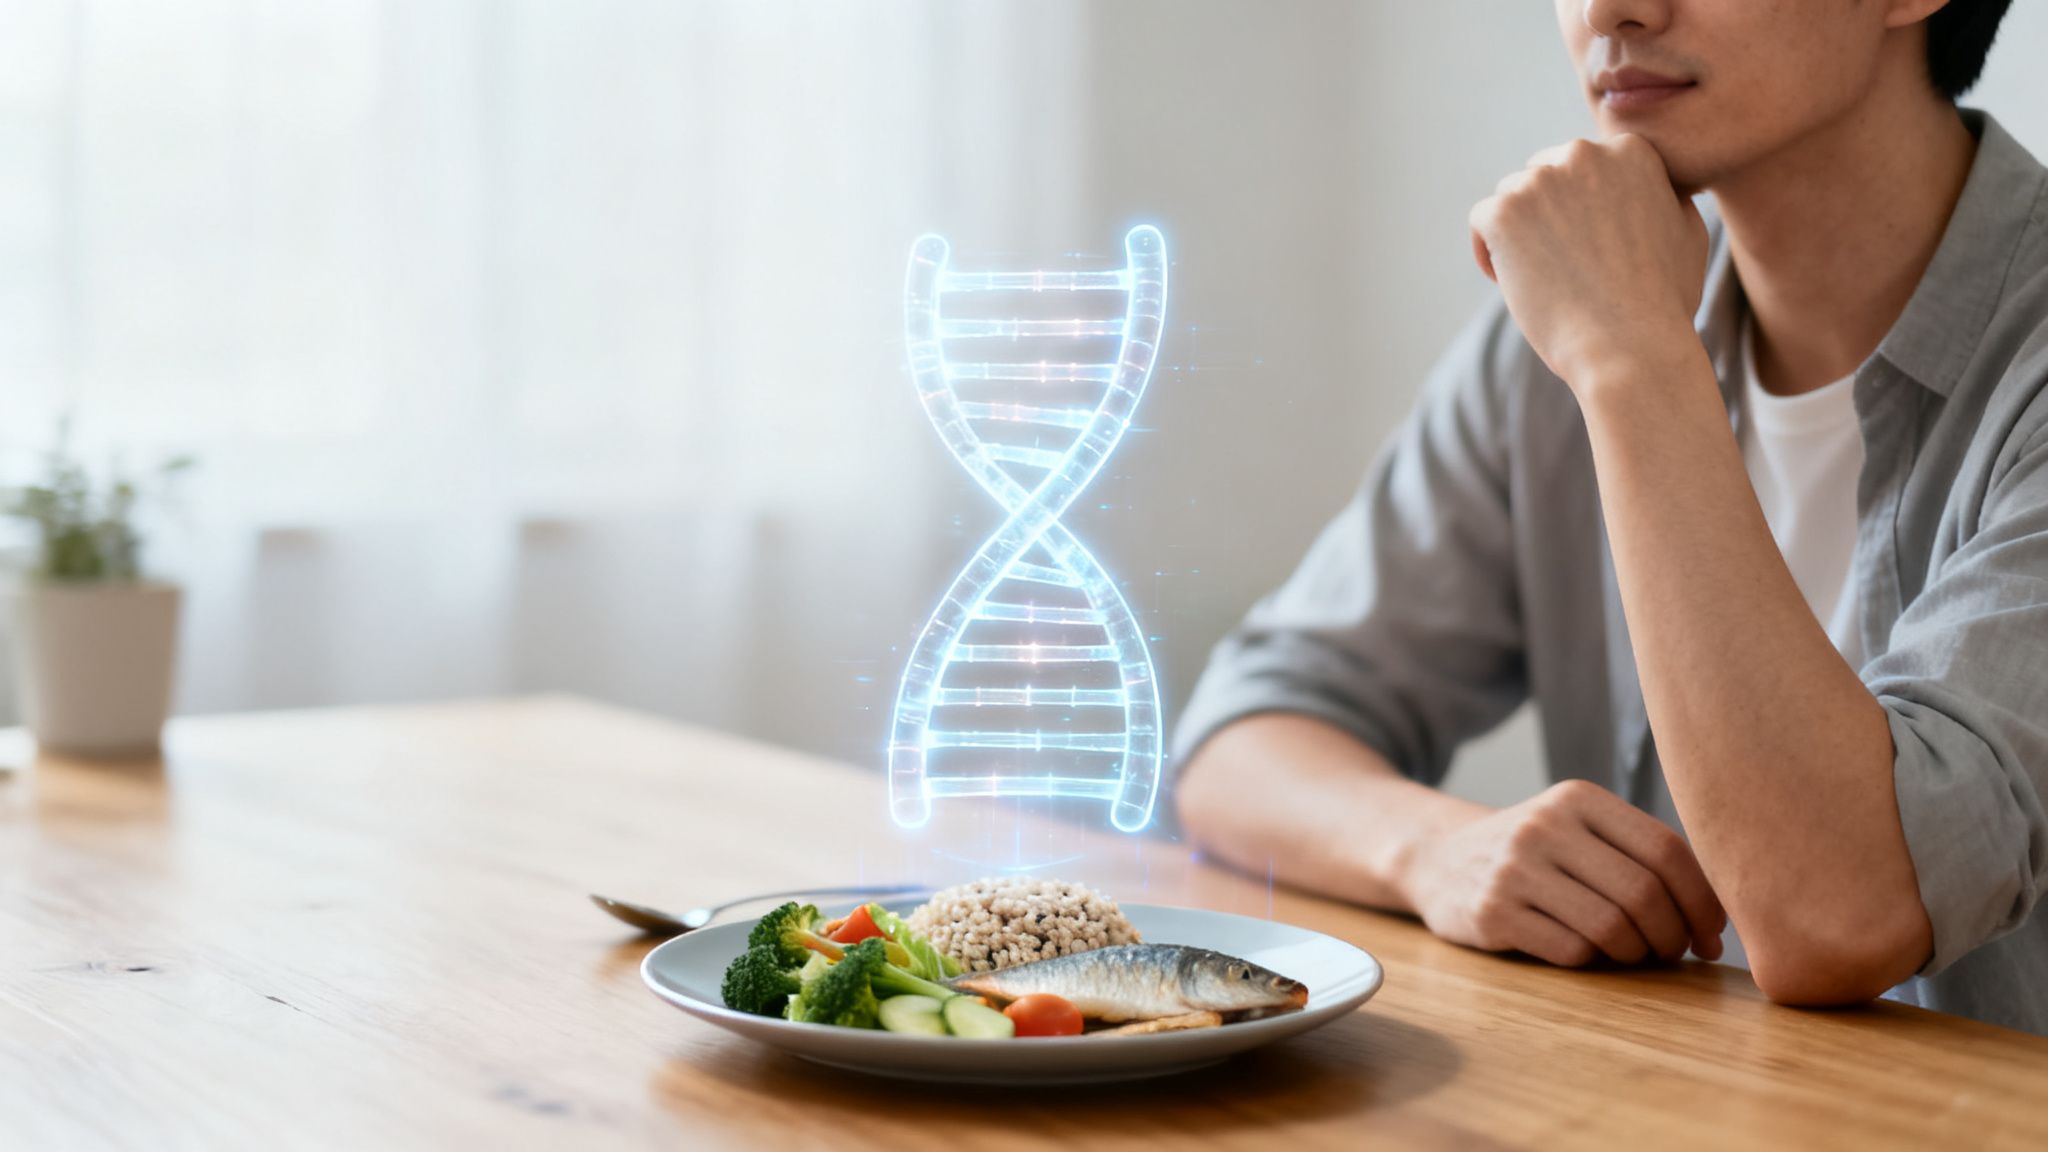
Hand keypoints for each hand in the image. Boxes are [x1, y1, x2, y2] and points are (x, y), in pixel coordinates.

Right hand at [1400, 779, 1726, 965]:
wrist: (1439, 858)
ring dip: (1635, 953)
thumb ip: (1637, 852)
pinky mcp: (1492, 912)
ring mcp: (1513, 869)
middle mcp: (1544, 826)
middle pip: (1642, 893)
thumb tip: (1717, 917)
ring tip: (1631, 953)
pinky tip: (1585, 952)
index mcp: (1577, 798)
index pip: (1666, 850)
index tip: (1711, 935)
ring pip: (1610, 927)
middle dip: (1672, 935)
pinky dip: (1591, 960)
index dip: (1702, 900)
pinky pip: (1570, 950)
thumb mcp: (1577, 827)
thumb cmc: (1535, 853)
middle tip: (1673, 952)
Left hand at [1468, 134, 1709, 393]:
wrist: (1630, 347)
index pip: (1584, 164)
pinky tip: (1512, 281)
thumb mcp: (1687, 233)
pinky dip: (1489, 251)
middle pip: (1544, 174)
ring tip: (1543, 279)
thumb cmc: (1663, 302)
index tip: (1591, 245)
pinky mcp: (1504, 213)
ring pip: (1512, 197)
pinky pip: (1482, 220)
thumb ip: (1665, 195)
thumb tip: (1650, 185)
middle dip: (1547, 213)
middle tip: (1562, 265)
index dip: (1581, 206)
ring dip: (1519, 233)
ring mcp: (1540, 181)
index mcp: (1630, 150)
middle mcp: (1583, 154)